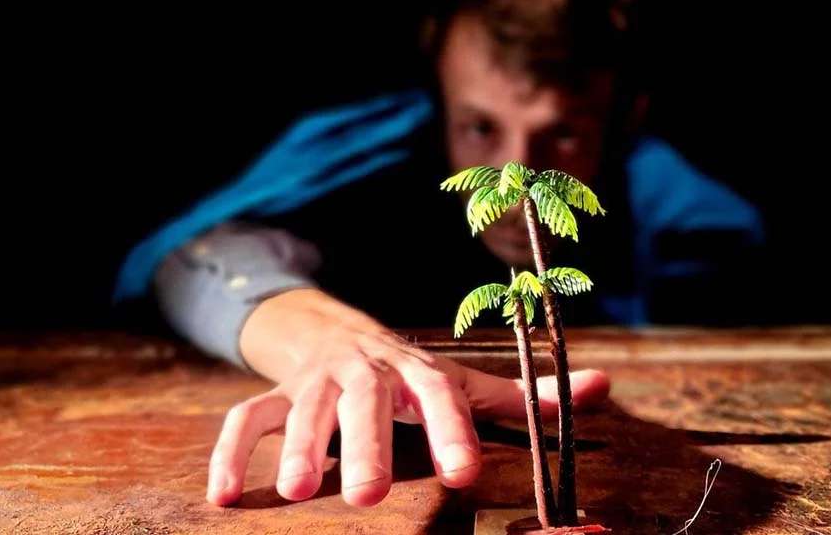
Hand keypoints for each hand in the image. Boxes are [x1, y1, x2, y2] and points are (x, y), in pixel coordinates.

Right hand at [206, 288, 610, 506]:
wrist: (339, 332)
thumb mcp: (465, 382)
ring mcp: (315, 382)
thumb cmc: (413, 375)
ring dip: (294, 446)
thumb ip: (525, 397)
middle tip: (365, 497)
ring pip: (300, 407)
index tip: (466, 474)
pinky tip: (227, 497)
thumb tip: (603, 387)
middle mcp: (365, 371)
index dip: (453, 430)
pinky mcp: (275, 394)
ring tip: (295, 492)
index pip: (438, 394)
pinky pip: (243, 417)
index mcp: (416, 370)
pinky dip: (231, 453)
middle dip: (363, 445)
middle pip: (363, 401)